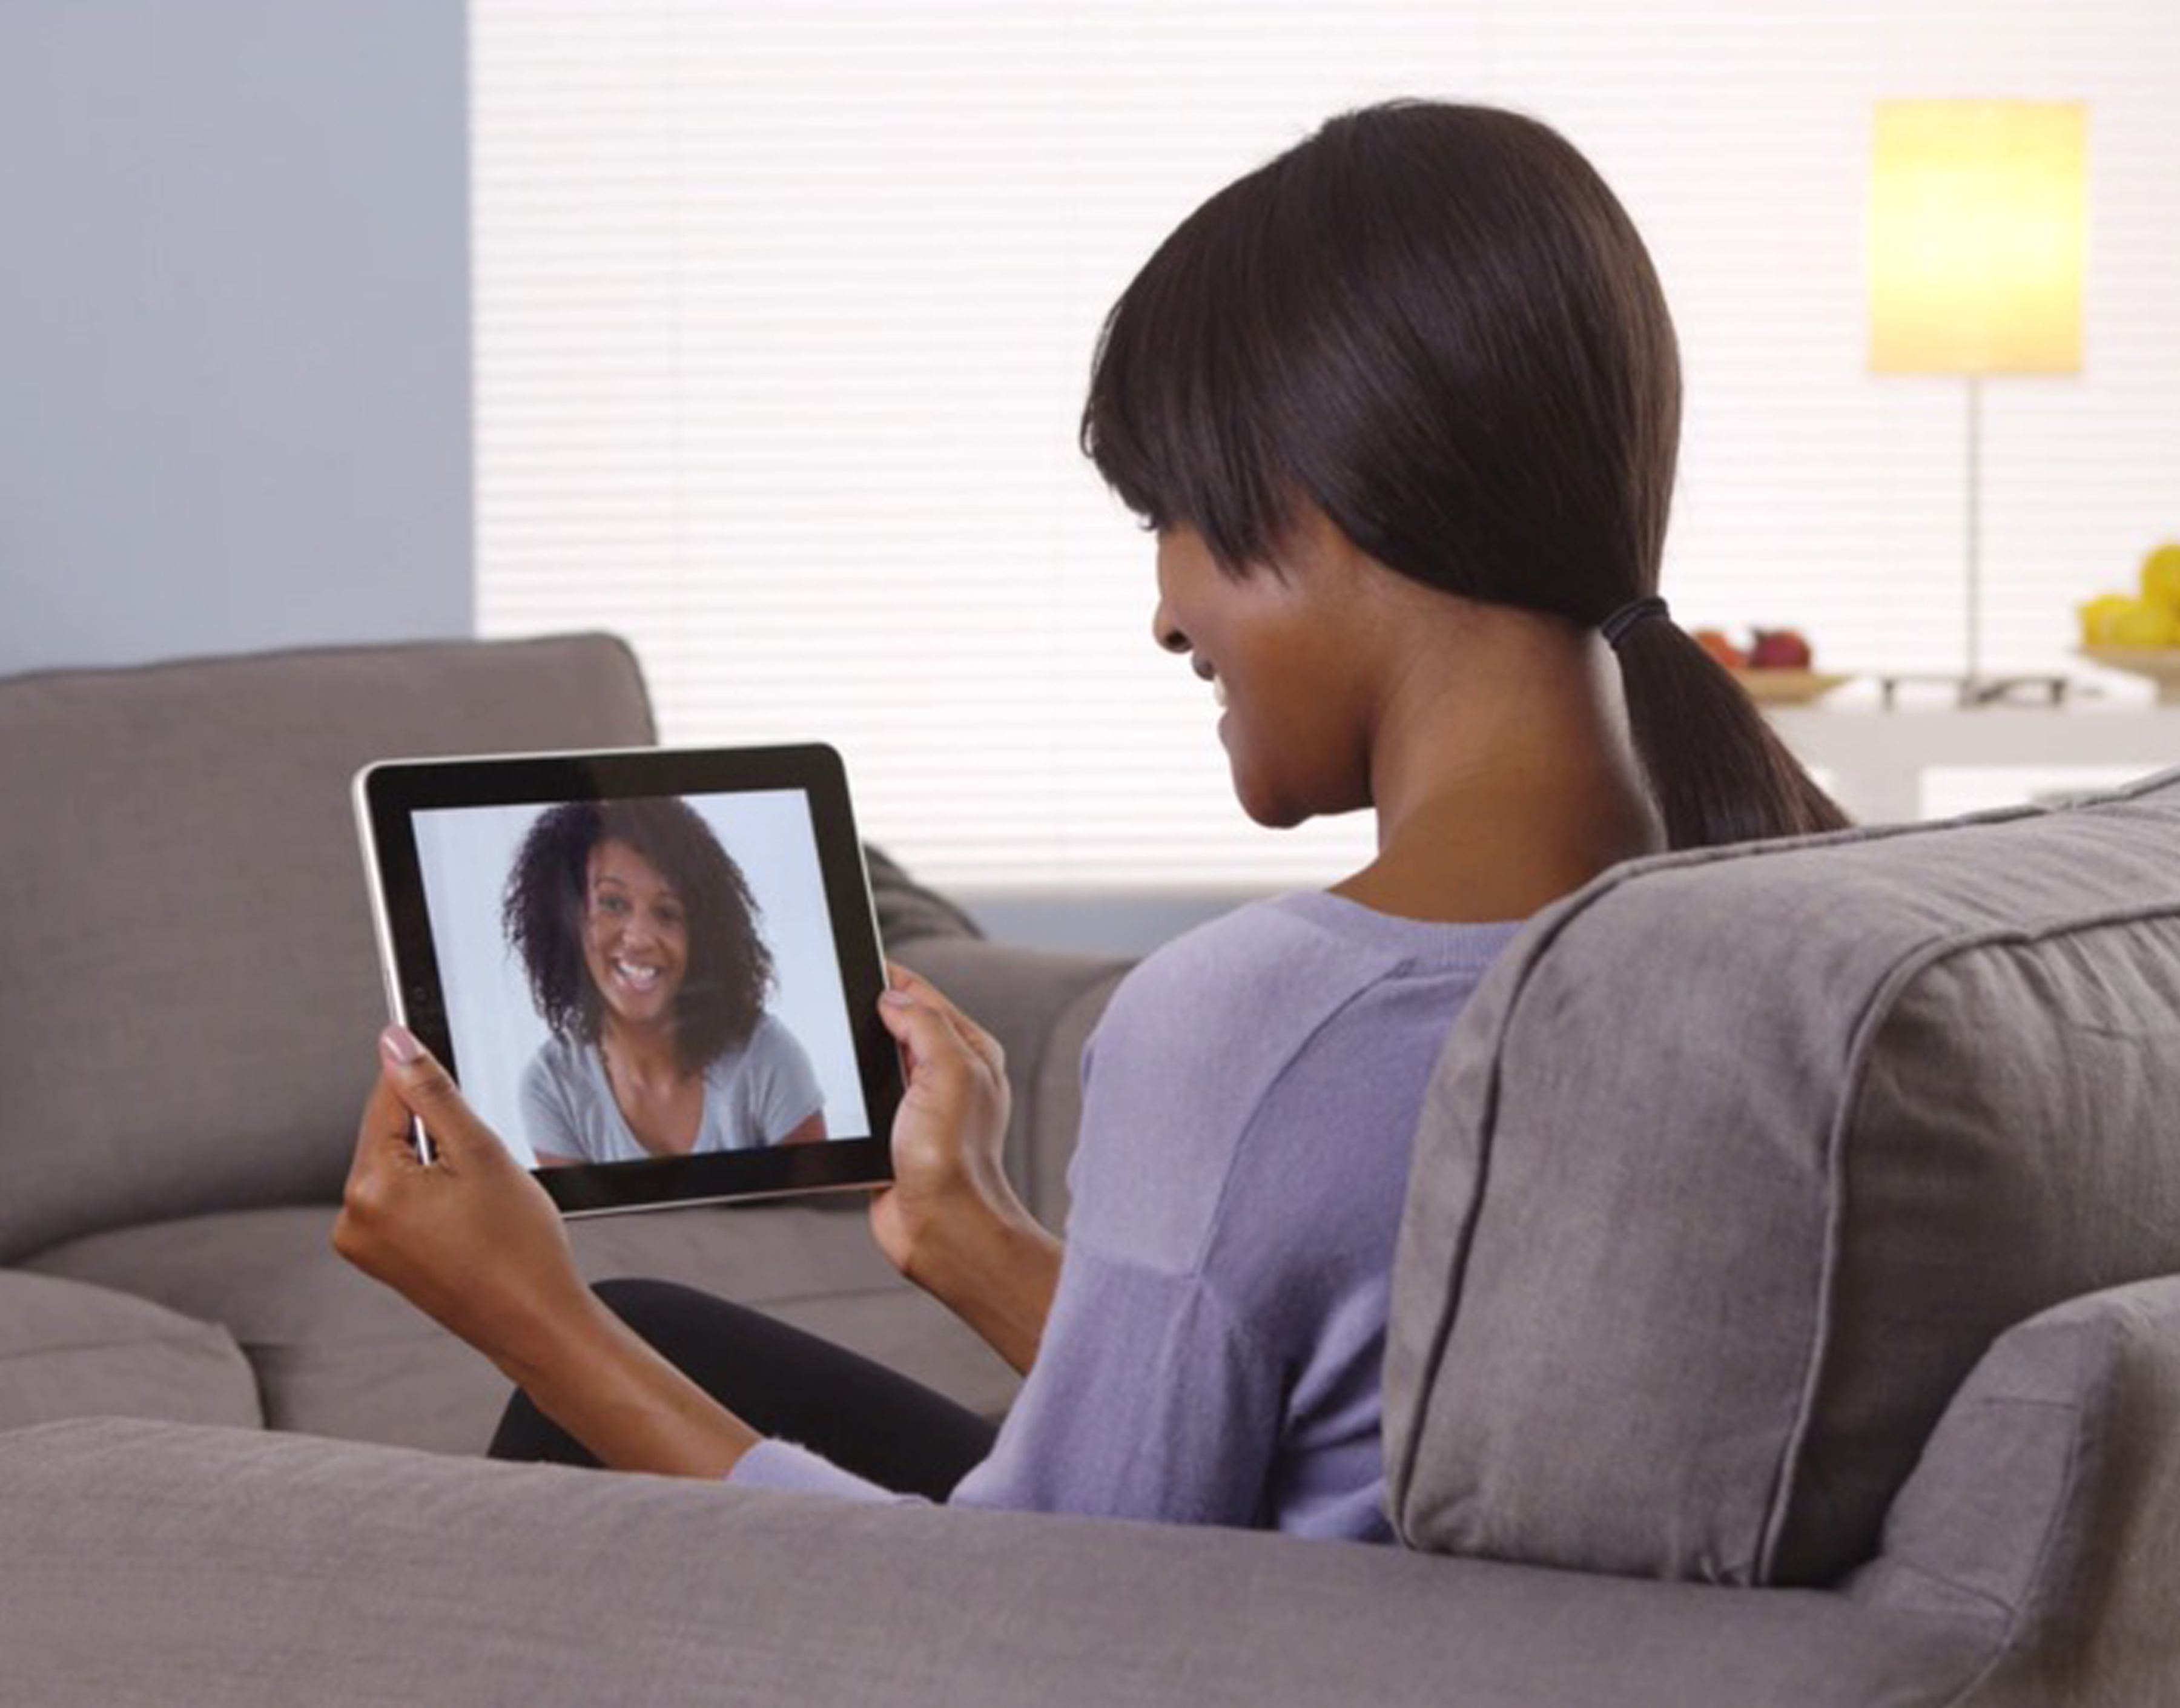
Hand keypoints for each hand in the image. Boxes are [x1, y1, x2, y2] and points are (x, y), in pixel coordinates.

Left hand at [333, 1026, 595, 1383]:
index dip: (425, 1080)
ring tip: (479, 1197)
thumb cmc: (519, 1249)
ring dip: (435, 1164)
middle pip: (388, 1134)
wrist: (534, 1322)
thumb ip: (432, 1091)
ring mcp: (363, 1243)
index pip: (386, 1099)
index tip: (450, 1071)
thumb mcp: (481, 1153)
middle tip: (482, 1163)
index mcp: (372, 1188)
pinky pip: (399, 1200)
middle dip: (436, 1133)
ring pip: (397, 1167)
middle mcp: (352, 1218)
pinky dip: (431, 1194)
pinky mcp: (380, 1258)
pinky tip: (467, 1216)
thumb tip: (395, 1042)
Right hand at [872, 965, 1059, 1372]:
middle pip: (899, 1026)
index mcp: (969, 1051)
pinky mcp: (892, 1136)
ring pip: (878, 1062)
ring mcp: (918, 1107)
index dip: (890, 977)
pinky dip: (849, 1092)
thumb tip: (892, 997)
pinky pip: (865, 1100)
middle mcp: (946, 1076)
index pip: (923, 997)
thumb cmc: (953, 1157)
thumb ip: (924, 1024)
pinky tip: (834, 1088)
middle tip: (835, 997)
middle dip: (869, 1012)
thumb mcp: (949, 1071)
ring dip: (857, 1054)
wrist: (940, 1227)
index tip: (856, 960)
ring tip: (832, 1038)